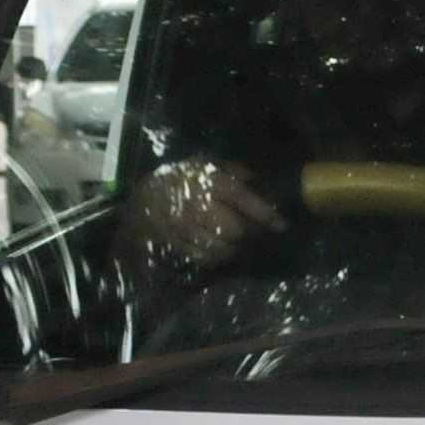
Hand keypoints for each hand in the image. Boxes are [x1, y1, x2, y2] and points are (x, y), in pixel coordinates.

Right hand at [114, 160, 283, 273]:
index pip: (242, 198)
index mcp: (207, 182)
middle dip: (248, 235)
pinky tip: (221, 253)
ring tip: (239, 245)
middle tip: (255, 235)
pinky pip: (203, 257)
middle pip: (233, 229)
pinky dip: (217, 258)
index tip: (281, 225)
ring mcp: (185, 227)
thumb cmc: (181, 178)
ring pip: (220, 247)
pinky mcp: (176, 243)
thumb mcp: (206, 166)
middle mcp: (197, 205)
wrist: (143, 196)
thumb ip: (233, 171)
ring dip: (234, 249)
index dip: (264, 213)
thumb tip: (259, 179)